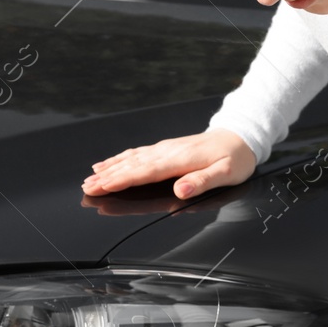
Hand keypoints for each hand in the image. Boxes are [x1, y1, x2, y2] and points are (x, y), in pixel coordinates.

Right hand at [83, 128, 256, 200]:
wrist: (240, 137)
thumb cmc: (235, 158)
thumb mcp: (226, 173)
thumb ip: (202, 181)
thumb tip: (181, 189)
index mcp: (180, 160)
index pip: (145, 172)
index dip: (122, 180)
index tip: (102, 186)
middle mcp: (168, 152)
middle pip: (132, 166)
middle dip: (107, 177)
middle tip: (87, 187)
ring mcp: (165, 149)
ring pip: (131, 159)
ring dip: (110, 169)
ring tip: (90, 178)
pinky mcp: (165, 149)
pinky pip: (137, 153)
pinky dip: (119, 159)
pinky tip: (108, 164)